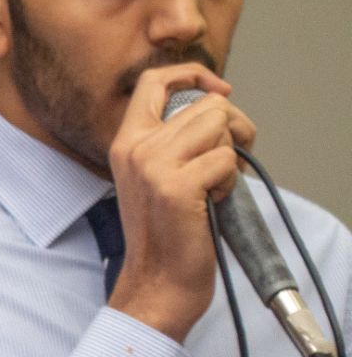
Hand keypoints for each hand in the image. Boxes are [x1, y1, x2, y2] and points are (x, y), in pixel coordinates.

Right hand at [107, 62, 257, 342]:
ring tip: (213, 187)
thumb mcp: (155, 175)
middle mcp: (135, 148)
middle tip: (226, 163)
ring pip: (219, 127)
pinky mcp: (177, 187)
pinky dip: (229, 183)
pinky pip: (225, 160)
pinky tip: (211, 204)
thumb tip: (216, 105)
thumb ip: (172, 139)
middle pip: (206, 105)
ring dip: (229, 156)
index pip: (154, 82)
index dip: (193, 75)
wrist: (157, 281)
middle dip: (231, 129)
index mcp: (125, 142)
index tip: (218, 91)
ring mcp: (153, 166)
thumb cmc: (166, 232)